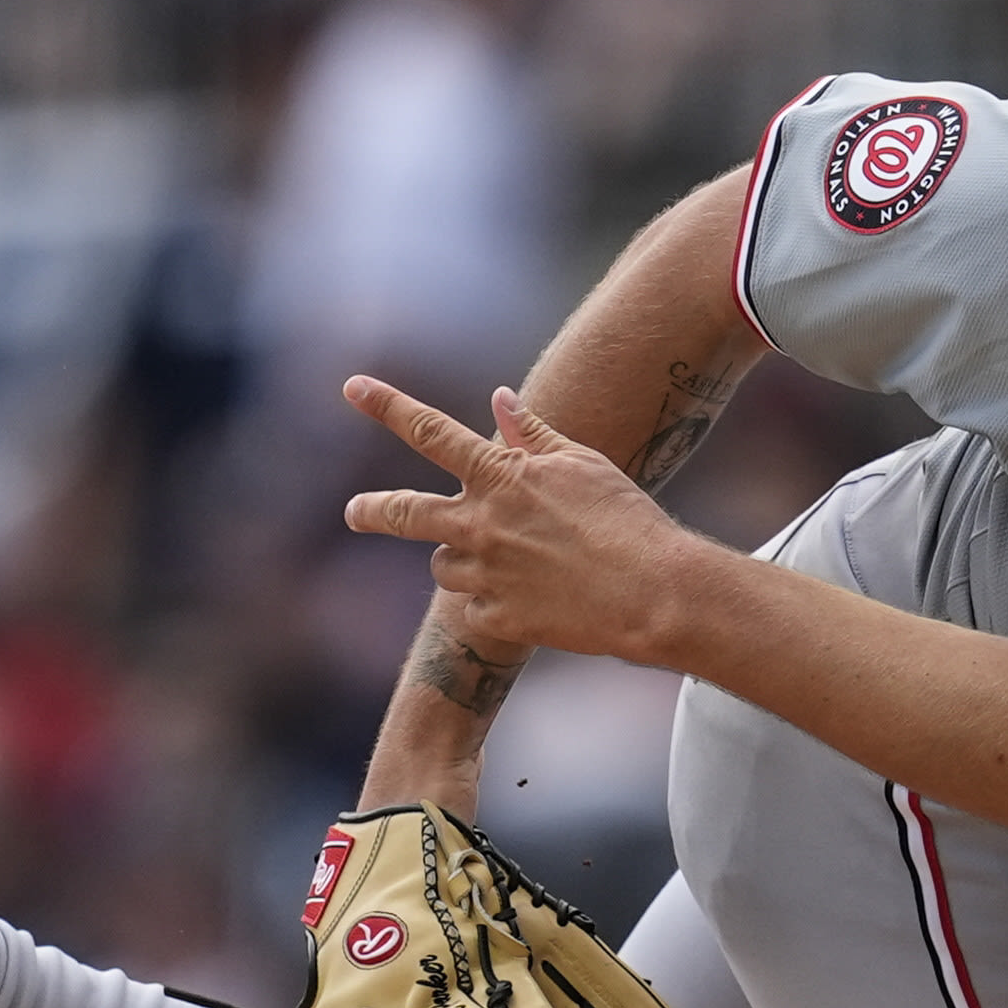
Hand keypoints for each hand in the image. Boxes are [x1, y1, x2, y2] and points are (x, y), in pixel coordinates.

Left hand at [342, 379, 698, 668]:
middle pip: (406, 512)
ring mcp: (487, 574)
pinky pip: (477, 609)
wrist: (653, 593)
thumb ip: (534, 435)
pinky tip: (537, 601)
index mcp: (501, 476)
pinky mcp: (499, 619)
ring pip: (443, 566)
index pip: (430, 432)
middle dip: (371, 511)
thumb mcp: (583, 465)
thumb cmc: (627, 521)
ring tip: (508, 563)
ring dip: (461, 560)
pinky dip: (496, 604)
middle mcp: (482, 523)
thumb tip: (499, 398)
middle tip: (354, 512)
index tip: (353, 387)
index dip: (388, 406)